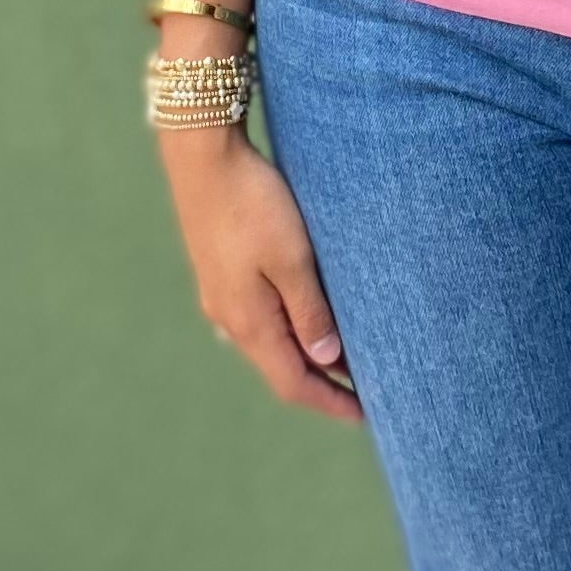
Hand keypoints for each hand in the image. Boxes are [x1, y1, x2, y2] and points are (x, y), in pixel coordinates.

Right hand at [161, 132, 359, 420]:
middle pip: (281, 368)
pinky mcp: (221, 273)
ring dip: (308, 356)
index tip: (367, 414)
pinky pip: (261, 319)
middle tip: (366, 391)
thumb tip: (327, 360)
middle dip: (323, 385)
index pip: (293, 383)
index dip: (331, 403)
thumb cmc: (253, 203)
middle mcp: (229, 318)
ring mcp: (221, 296)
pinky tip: (311, 318)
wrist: (202, 156)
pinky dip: (292, 329)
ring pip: (271, 343)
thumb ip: (310, 312)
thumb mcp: (292, 259)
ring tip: (346, 358)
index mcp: (248, 321)